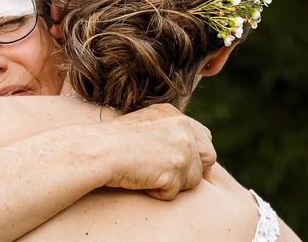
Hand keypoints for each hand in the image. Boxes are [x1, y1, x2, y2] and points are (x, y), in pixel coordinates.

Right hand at [100, 103, 214, 200]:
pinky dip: (158, 193)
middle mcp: (183, 126)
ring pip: (195, 179)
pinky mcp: (176, 167)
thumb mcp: (145, 124)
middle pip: (209, 156)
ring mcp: (182, 146)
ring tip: (147, 173)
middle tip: (168, 173)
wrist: (99, 149)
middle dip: (194, 169)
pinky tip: (141, 179)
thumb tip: (185, 151)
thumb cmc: (113, 141)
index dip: (196, 154)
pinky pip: (174, 192)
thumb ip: (168, 131)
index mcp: (175, 114)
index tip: (179, 163)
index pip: (204, 136)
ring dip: (173, 183)